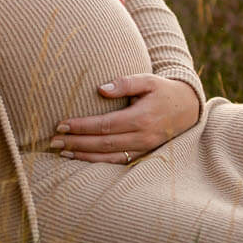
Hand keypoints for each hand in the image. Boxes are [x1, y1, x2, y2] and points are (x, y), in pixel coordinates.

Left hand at [51, 74, 200, 164]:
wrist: (188, 109)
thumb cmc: (163, 91)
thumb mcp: (148, 80)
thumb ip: (125, 82)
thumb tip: (101, 88)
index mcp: (141, 118)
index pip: (105, 125)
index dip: (82, 126)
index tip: (61, 124)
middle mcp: (142, 137)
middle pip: (103, 143)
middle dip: (76, 142)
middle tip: (53, 140)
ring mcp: (143, 149)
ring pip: (109, 156)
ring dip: (83, 155)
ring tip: (62, 151)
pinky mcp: (143, 155)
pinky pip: (118, 162)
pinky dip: (98, 162)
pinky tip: (81, 158)